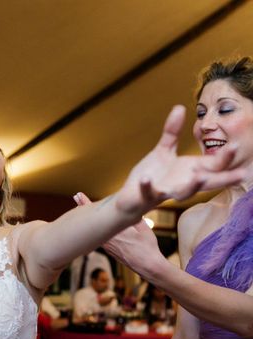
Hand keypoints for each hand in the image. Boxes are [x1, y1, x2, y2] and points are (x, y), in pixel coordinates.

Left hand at [75, 192, 162, 273]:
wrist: (146, 265)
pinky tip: (97, 226)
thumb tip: (130, 205)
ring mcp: (106, 245)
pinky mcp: (109, 250)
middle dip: (85, 208)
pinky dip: (97, 230)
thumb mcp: (143, 227)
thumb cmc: (147, 246)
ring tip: (83, 208)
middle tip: (77, 197)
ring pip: (95, 230)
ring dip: (91, 219)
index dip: (86, 203)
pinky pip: (100, 237)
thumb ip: (133, 217)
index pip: (97, 214)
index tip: (78, 195)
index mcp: (114, 230)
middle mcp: (106, 238)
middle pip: (92, 220)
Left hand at [115, 105, 243, 214]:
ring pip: (182, 192)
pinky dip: (147, 186)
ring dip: (191, 186)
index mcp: (191, 171)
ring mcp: (165, 191)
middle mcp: (183, 184)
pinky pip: (147, 191)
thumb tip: (180, 107)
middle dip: (223, 178)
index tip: (237, 146)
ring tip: (198, 177)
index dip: (226, 157)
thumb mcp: (164, 151)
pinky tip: (146, 179)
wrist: (131, 196)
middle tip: (242, 174)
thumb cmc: (153, 174)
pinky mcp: (146, 195)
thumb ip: (172, 132)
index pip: (214, 166)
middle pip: (207, 182)